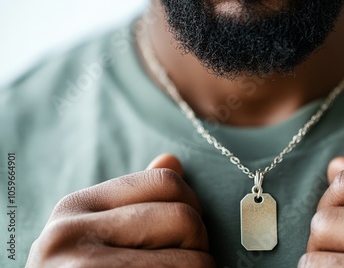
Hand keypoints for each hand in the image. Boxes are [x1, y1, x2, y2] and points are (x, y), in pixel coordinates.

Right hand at [27, 154, 214, 267]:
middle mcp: (71, 235)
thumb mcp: (94, 234)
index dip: (191, 205)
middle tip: (181, 263)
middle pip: (185, 218)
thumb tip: (172, 161)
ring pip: (196, 262)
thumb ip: (133, 201)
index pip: (166, 182)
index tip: (183, 232)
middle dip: (197, 245)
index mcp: (75, 208)